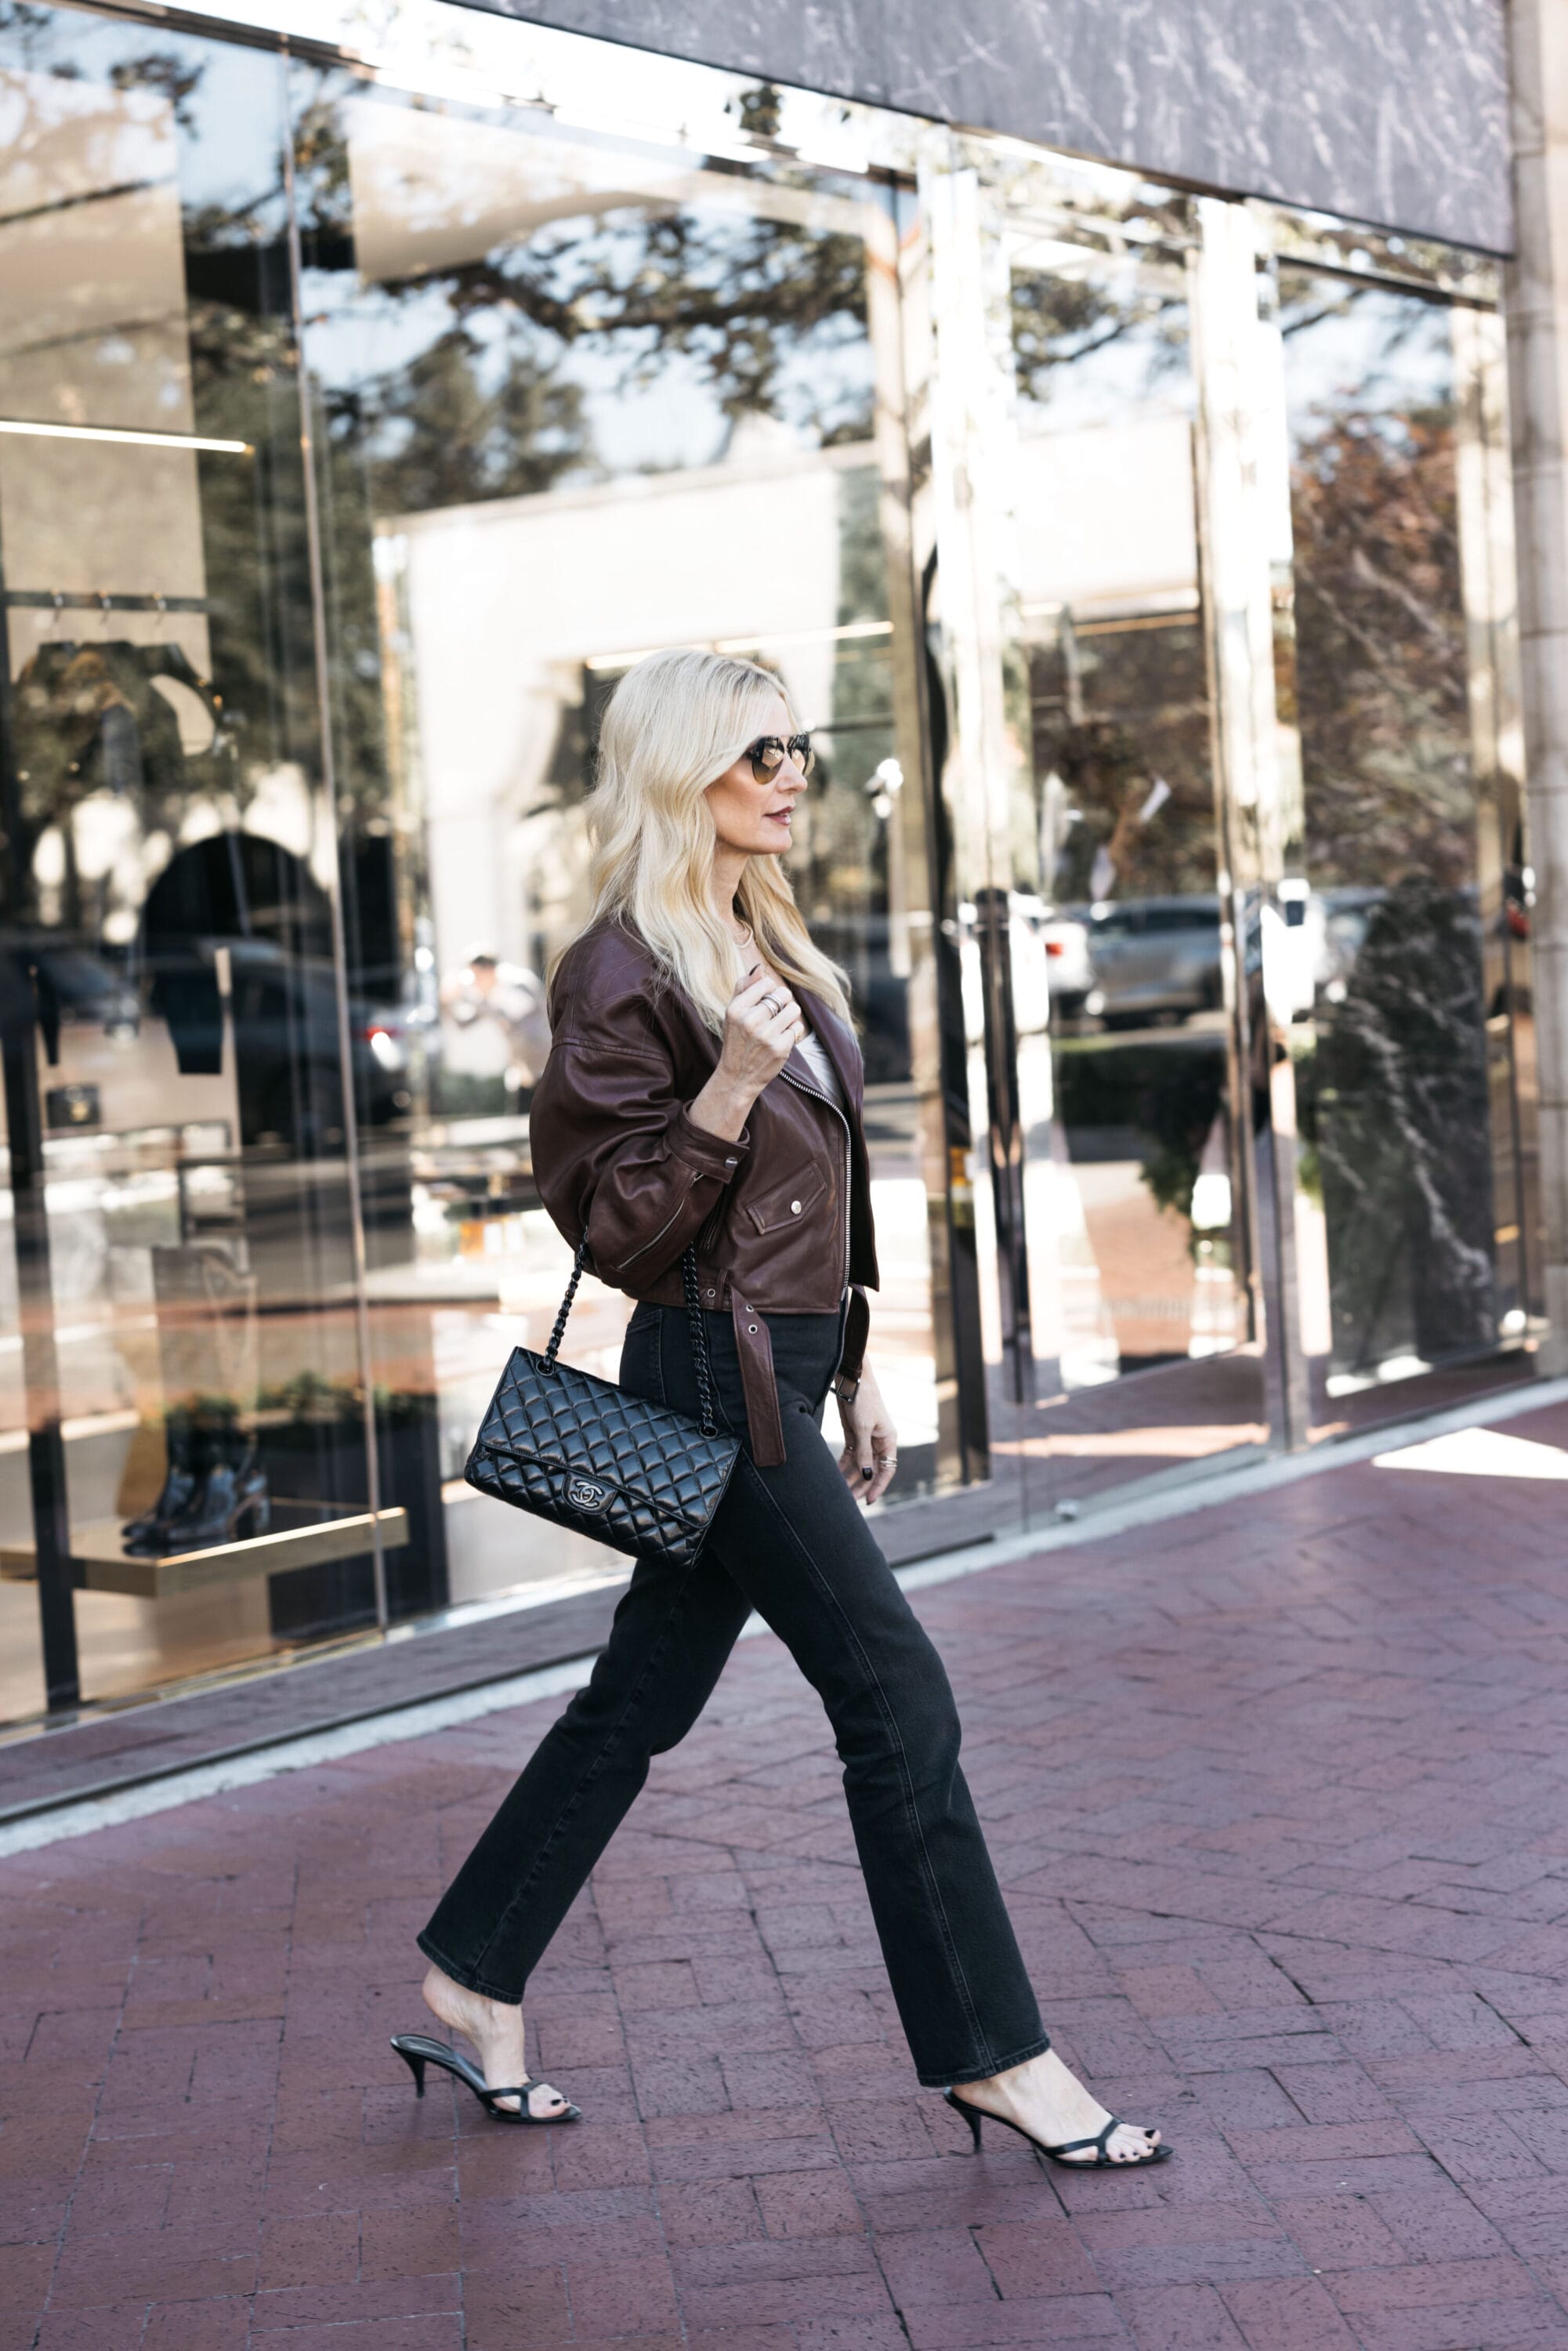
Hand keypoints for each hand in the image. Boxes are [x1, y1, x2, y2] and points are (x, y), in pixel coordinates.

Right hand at [690, 963, 804, 1137]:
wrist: (737, 1077)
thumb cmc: (736, 1041)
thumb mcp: (732, 1013)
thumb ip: (743, 988)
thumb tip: (759, 968)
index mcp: (736, 1008)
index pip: (766, 983)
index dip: (770, 991)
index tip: (765, 1002)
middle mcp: (750, 1020)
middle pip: (783, 994)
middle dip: (783, 1002)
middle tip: (775, 1015)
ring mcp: (766, 1035)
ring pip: (794, 1009)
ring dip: (791, 1017)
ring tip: (780, 1026)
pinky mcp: (780, 1048)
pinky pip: (798, 1028)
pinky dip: (793, 1033)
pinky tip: (782, 1040)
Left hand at [836, 1364, 898, 1506]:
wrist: (852, 1380)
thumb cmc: (863, 1400)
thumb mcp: (863, 1428)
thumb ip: (864, 1452)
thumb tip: (867, 1475)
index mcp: (888, 1440)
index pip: (887, 1470)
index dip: (878, 1486)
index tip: (868, 1500)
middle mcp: (879, 1442)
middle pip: (871, 1470)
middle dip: (861, 1485)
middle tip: (848, 1501)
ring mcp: (866, 1439)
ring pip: (859, 1465)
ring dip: (851, 1478)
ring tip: (840, 1492)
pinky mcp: (853, 1435)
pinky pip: (850, 1456)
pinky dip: (843, 1466)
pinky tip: (835, 1476)